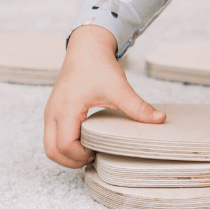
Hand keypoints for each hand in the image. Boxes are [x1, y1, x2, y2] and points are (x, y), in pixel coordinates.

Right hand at [43, 24, 164, 167]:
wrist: (87, 48)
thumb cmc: (99, 66)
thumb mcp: (119, 88)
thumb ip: (138, 107)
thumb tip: (160, 119)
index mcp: (66, 109)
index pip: (64, 145)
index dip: (81, 155)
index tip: (98, 153)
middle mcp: (52, 113)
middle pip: (51, 151)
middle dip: (71, 161)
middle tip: (93, 158)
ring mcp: (50, 112)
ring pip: (49, 145)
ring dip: (66, 154)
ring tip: (90, 151)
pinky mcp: (54, 111)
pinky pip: (53, 135)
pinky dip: (65, 144)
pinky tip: (86, 140)